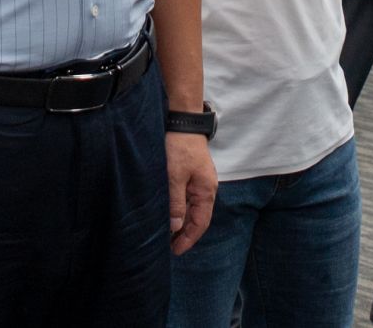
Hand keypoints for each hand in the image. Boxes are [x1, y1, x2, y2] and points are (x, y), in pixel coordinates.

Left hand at [166, 131, 216, 254]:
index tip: (175, 251)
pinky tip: (168, 214)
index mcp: (206, 191)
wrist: (182, 122)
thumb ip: (176, 203)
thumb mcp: (175, 177)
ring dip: (181, 223)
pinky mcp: (190, 176)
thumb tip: (175, 227)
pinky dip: (179, 210)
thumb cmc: (180, 147)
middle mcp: (206, 189)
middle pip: (197, 218)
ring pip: (191, 209)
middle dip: (184, 234)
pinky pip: (187, 199)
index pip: (200, 223)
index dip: (188, 239)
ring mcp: (198, 182)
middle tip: (167, 247)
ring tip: (166, 235)